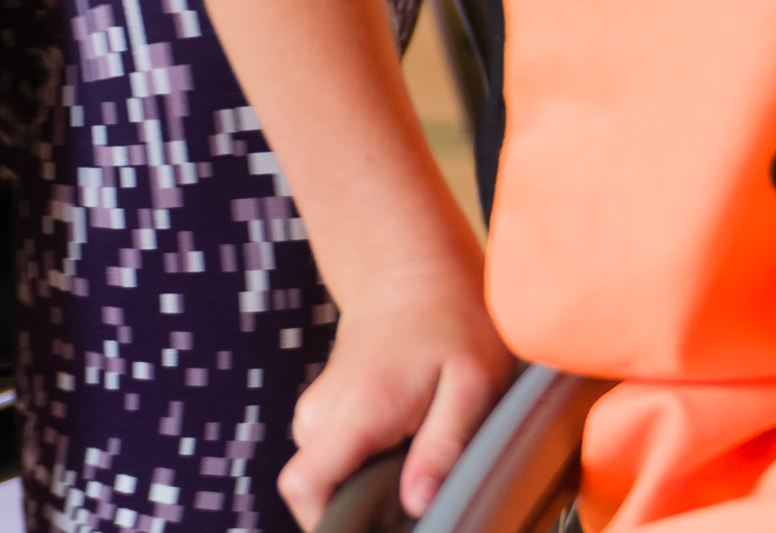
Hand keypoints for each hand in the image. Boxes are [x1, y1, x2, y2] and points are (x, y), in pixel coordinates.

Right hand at [278, 259, 516, 527]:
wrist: (411, 269)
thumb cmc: (448, 319)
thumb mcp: (471, 382)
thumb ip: (444, 447)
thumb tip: (418, 505)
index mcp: (355, 410)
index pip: (304, 486)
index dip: (328, 525)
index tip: (374, 529)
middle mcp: (322, 412)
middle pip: (321, 492)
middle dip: (367, 506)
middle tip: (421, 485)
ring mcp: (318, 411)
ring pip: (331, 477)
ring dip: (371, 482)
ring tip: (418, 452)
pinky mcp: (325, 412)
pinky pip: (337, 459)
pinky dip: (369, 463)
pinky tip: (405, 440)